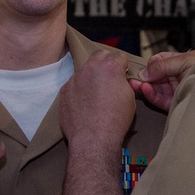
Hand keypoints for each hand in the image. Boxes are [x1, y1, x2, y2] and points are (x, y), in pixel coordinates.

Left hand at [60, 51, 135, 172]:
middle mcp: (91, 68)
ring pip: (85, 70)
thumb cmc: (115, 120)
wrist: (93, 139)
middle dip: (106, 63)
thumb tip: (121, 80)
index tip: (123, 74)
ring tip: (96, 95)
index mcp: (110, 67)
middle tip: (110, 78)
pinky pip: (74, 84)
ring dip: (92, 77)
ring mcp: (75, 78)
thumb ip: (124, 83)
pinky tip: (85, 104)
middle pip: (100, 55)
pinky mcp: (64, 90)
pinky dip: (80, 90)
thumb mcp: (130, 99)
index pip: (119, 56)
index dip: (123, 66)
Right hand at [130, 50, 194, 110]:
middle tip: (132, 78)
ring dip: (145, 86)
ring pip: (157, 88)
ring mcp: (178, 90)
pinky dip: (151, 95)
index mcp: (183, 62)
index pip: (161, 62)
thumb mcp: (183, 61)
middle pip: (156, 76)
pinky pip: (160, 99)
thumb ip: (162, 66)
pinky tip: (145, 89)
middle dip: (145, 77)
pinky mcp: (177, 103)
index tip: (143, 69)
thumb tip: (144, 73)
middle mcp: (179, 76)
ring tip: (136, 84)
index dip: (151, 65)